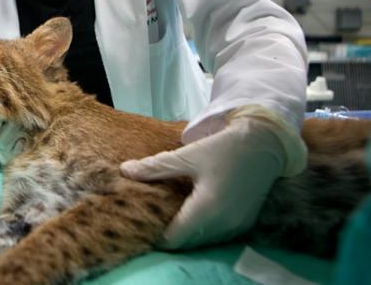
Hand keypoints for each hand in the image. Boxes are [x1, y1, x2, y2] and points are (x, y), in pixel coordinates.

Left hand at [120, 114, 294, 248]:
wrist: (264, 145)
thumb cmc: (224, 148)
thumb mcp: (187, 156)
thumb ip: (155, 167)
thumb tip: (125, 170)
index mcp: (207, 208)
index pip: (174, 238)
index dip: (155, 234)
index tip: (142, 221)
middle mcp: (224, 224)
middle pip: (186, 243)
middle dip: (168, 233)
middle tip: (152, 216)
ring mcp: (236, 226)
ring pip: (202, 241)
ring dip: (185, 232)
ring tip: (169, 213)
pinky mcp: (243, 224)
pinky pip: (216, 235)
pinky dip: (201, 229)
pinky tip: (191, 211)